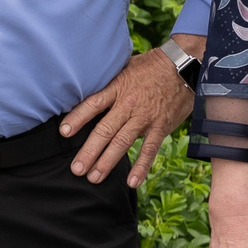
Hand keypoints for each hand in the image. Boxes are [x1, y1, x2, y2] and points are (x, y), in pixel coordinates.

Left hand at [61, 33, 198, 186]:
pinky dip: (141, 167)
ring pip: (123, 142)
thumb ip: (108, 81)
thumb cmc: (151, 66)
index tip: (64, 132)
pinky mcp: (161, 127)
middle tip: (77, 169)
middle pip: (105, 130)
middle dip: (89, 151)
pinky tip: (132, 182)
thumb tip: (85, 86)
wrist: (184, 66)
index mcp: (117, 88)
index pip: (93, 104)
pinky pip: (149, 150)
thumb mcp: (125, 67)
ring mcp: (145, 118)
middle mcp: (129, 105)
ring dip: (107, 162)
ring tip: (94, 178)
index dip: (77, 118)